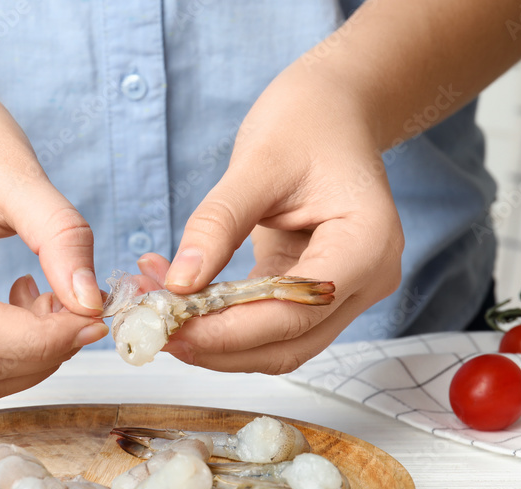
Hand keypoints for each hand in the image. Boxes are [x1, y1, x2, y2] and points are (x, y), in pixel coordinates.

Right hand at [0, 79, 107, 405]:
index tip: (91, 317)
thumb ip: (60, 235)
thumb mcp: (17, 170)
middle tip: (84, 310)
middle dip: (41, 352)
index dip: (36, 338)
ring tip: (55, 304)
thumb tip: (92, 303)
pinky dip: (13, 356)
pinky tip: (30, 308)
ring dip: (29, 362)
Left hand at [159, 66, 403, 373]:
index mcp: (366, 244)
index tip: (171, 326)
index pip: (296, 312)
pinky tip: (179, 297)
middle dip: (216, 345)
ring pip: (277, 347)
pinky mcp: (316, 294)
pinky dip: (221, 321)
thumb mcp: (257, 162)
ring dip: (214, 340)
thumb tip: (179, 283)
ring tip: (156, 309)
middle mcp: (366, 279)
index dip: (230, 331)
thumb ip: (218, 224)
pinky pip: (268, 324)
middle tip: (153, 328)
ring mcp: (346, 292)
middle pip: (288, 344)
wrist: (332, 110)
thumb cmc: (307, 122)